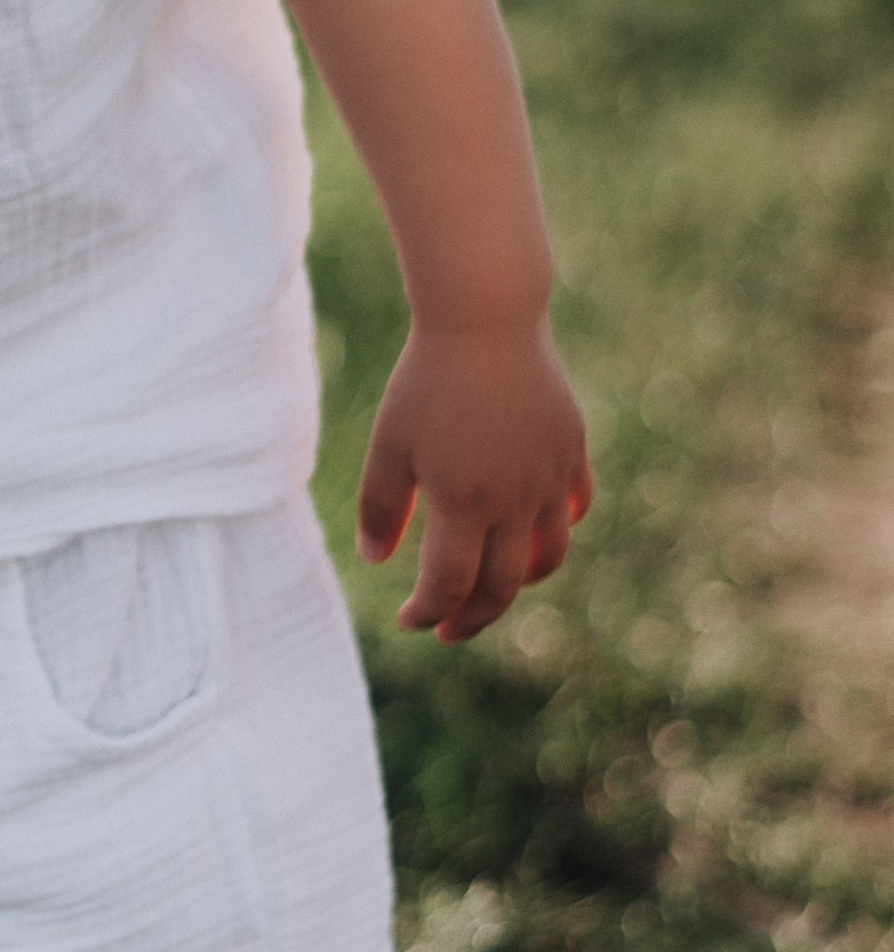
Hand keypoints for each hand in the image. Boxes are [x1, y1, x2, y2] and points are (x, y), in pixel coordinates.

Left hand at [356, 323, 591, 643]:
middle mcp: (515, 501)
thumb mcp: (388, 444)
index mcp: (463, 504)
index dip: (427, 613)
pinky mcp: (572, 450)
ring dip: (518, 582)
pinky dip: (554, 531)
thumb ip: (379, 507)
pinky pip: (573, 508)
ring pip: (548, 557)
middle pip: (502, 587)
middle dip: (473, 618)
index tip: (409, 620)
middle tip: (448, 630)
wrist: (485, 321)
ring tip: (491, 586)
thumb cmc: (425, 382)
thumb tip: (377, 562)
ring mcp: (551, 478)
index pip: (450, 587)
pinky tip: (529, 532)